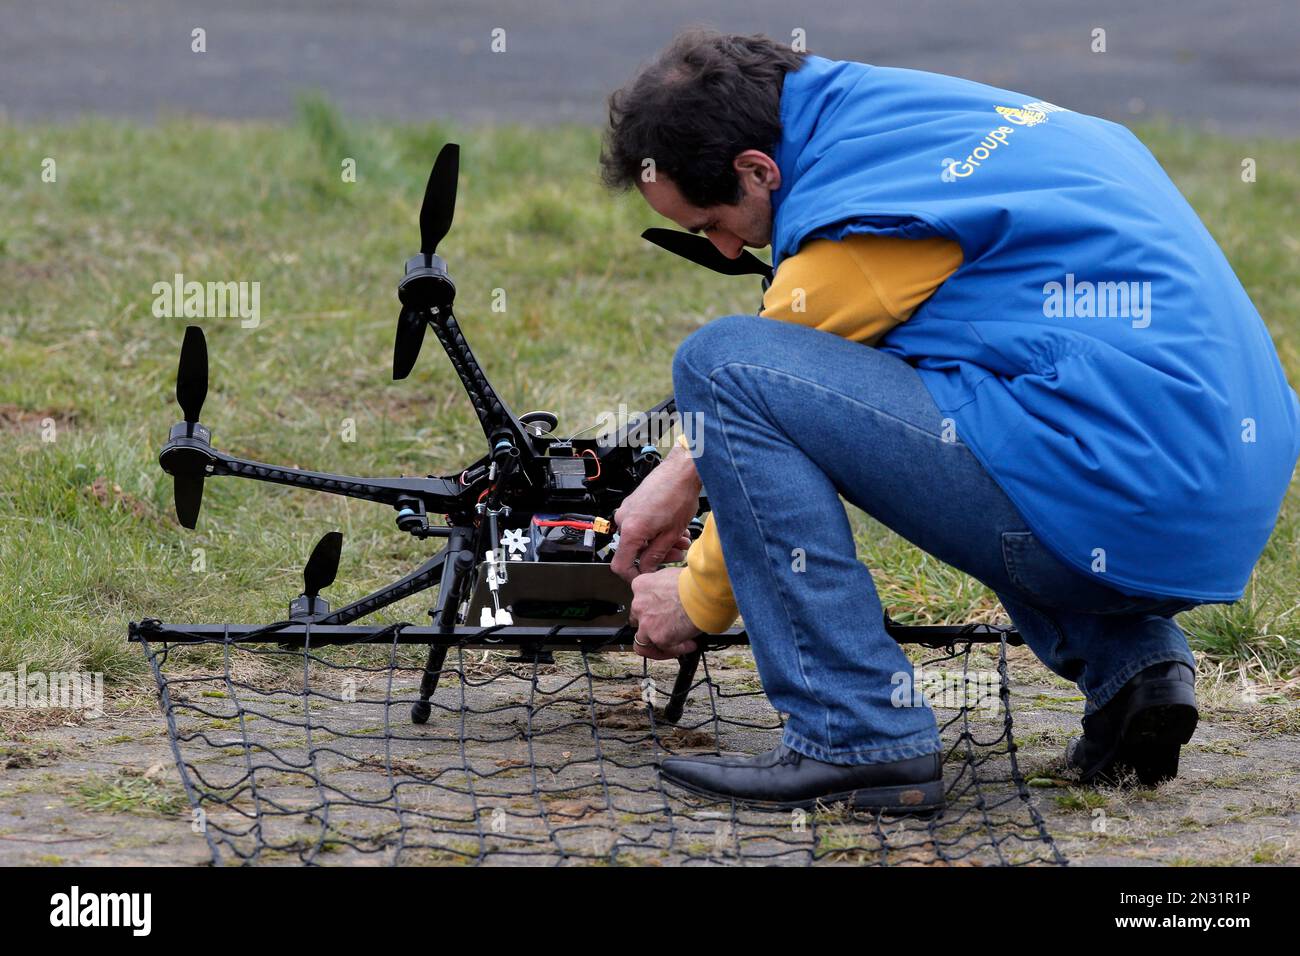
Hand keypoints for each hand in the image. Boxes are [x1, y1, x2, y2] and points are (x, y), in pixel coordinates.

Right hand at [611, 446, 701, 582]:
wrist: (681, 470)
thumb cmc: (679, 495)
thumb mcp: (671, 534)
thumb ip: (656, 555)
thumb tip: (646, 568)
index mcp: (631, 530)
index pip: (620, 564)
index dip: (633, 575)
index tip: (645, 577)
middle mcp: (624, 519)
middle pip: (635, 550)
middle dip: (657, 555)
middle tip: (677, 553)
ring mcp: (628, 510)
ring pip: (641, 537)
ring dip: (661, 542)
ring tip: (681, 539)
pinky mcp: (634, 503)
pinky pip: (641, 525)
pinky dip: (657, 530)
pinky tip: (674, 528)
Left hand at [628, 567, 700, 659]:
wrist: (702, 593)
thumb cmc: (693, 582)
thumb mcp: (671, 575)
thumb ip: (663, 588)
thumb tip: (670, 595)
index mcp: (641, 586)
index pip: (639, 602)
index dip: (651, 609)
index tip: (661, 614)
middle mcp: (639, 605)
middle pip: (639, 621)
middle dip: (653, 627)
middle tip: (669, 629)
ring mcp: (646, 623)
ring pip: (643, 642)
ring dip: (659, 645)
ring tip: (676, 645)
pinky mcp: (658, 637)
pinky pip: (664, 650)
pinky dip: (678, 649)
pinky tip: (690, 644)